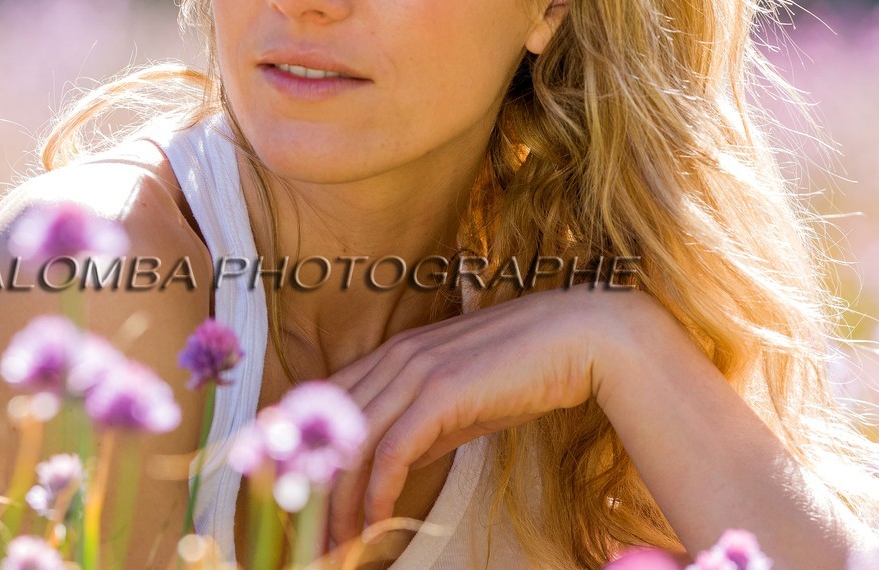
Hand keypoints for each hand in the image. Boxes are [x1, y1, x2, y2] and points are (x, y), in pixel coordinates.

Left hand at [322, 286, 658, 545]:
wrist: (578, 339)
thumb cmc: (523, 371)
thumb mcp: (460, 399)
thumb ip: (421, 423)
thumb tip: (391, 463)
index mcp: (393, 353)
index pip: (326, 401)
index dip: (306, 446)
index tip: (300, 489)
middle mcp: (394, 357)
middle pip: (331, 427)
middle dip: (314, 483)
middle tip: (311, 528)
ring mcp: (414, 371)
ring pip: (354, 443)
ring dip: (341, 499)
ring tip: (340, 539)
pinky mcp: (440, 394)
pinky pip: (392, 452)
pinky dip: (378, 492)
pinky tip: (377, 521)